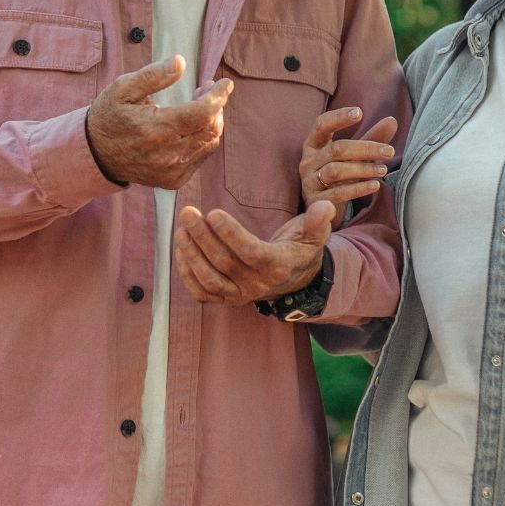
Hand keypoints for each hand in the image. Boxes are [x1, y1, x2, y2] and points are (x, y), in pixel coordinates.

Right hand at [85, 55, 234, 189]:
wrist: (95, 154)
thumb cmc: (109, 116)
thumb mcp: (122, 88)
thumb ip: (153, 75)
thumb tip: (180, 62)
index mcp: (156, 128)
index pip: (203, 112)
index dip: (219, 96)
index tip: (225, 83)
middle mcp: (167, 154)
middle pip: (212, 128)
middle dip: (217, 106)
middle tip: (206, 90)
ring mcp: (172, 171)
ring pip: (210, 143)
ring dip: (212, 122)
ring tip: (199, 105)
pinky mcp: (174, 180)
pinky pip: (201, 157)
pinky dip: (204, 139)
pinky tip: (191, 127)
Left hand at [173, 201, 337, 305]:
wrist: (295, 279)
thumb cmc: (300, 249)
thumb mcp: (314, 234)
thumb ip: (318, 220)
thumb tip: (324, 206)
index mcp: (278, 266)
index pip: (251, 252)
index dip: (230, 234)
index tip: (214, 212)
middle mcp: (258, 284)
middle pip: (224, 263)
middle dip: (202, 236)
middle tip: (188, 213)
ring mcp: (240, 294)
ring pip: (209, 279)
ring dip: (190, 254)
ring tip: (181, 229)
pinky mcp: (227, 299)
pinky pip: (202, 293)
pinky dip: (187, 274)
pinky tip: (180, 249)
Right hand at [300, 107, 396, 207]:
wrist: (324, 208)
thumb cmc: (340, 175)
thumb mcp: (353, 156)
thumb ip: (371, 138)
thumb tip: (392, 120)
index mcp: (314, 144)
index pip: (322, 125)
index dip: (339, 117)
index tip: (360, 112)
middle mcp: (308, 161)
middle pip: (336, 149)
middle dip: (365, 149)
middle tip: (389, 151)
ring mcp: (309, 181)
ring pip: (336, 171)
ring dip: (363, 169)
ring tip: (384, 170)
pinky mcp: (315, 201)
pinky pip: (337, 193)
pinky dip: (358, 189)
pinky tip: (375, 186)